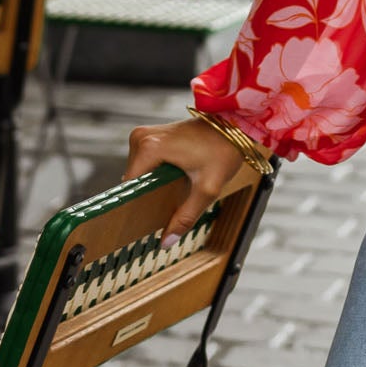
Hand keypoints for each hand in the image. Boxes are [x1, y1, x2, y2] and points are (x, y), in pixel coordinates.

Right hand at [125, 116, 261, 236]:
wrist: (235, 125)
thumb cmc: (223, 151)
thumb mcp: (207, 189)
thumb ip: (186, 217)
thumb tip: (166, 242)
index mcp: (149, 148)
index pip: (130, 185)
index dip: (138, 204)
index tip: (147, 219)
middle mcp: (141, 138)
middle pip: (134, 180)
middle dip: (150, 194)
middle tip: (170, 205)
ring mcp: (145, 134)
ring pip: (140, 172)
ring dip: (154, 184)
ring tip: (176, 189)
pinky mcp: (152, 135)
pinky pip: (146, 162)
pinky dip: (157, 173)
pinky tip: (174, 180)